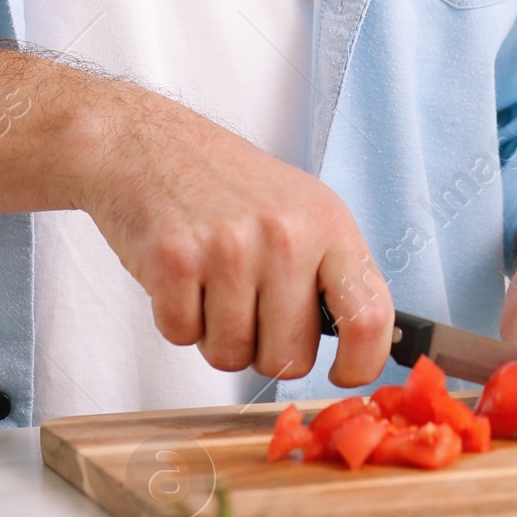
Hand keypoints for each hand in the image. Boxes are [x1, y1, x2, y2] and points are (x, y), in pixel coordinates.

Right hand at [78, 88, 392, 388]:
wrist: (147, 143)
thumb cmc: (227, 184)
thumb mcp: (301, 209)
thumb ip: (331, 273)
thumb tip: (363, 347)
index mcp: (328, 223)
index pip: (370, 316)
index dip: (360, 363)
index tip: (342, 373)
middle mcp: (286, 234)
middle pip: (291, 358)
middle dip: (265, 349)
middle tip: (247, 304)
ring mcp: (230, 247)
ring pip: (231, 355)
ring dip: (215, 333)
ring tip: (210, 281)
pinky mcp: (176, 260)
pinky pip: (182, 337)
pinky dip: (176, 318)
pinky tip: (181, 274)